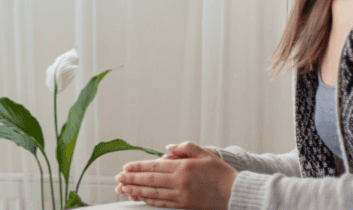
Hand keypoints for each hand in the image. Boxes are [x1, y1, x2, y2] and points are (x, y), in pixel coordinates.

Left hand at [114, 142, 234, 209]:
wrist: (235, 192)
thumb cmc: (220, 172)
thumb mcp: (204, 153)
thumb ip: (185, 148)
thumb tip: (168, 148)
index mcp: (182, 167)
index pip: (153, 167)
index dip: (137, 168)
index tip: (125, 168)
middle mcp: (179, 182)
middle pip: (149, 181)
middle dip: (131, 180)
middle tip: (118, 179)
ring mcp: (181, 195)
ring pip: (153, 193)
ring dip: (136, 191)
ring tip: (124, 189)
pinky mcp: (184, 205)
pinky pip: (162, 203)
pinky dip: (150, 200)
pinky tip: (141, 198)